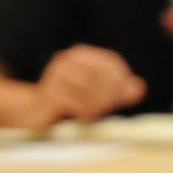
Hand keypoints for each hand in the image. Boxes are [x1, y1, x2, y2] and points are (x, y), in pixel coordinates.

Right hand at [29, 45, 146, 125]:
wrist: (33, 114)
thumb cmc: (68, 104)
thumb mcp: (96, 97)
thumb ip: (117, 92)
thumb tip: (139, 88)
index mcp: (80, 55)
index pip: (110, 62)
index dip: (122, 80)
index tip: (128, 96)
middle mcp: (67, 60)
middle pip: (101, 76)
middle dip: (111, 96)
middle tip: (109, 110)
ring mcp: (56, 75)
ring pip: (90, 90)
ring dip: (97, 107)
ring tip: (92, 116)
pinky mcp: (49, 93)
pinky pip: (76, 103)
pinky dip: (84, 113)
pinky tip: (81, 117)